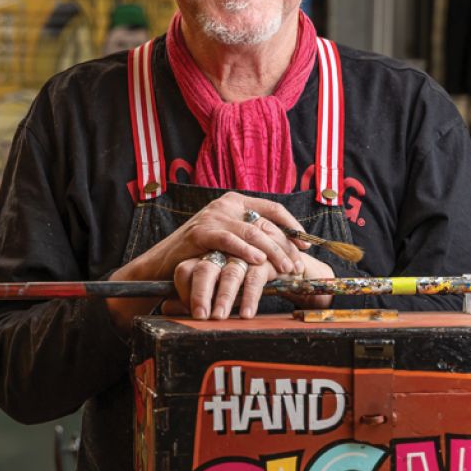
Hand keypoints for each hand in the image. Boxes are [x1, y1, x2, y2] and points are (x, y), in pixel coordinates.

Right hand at [106, 192, 308, 327]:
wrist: (163, 263)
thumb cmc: (200, 254)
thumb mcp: (229, 240)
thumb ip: (250, 237)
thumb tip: (285, 248)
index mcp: (235, 202)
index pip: (273, 208)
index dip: (292, 226)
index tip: (306, 244)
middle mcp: (225, 204)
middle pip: (266, 223)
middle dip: (286, 245)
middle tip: (298, 265)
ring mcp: (213, 216)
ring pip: (252, 231)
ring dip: (272, 251)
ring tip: (285, 268)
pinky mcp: (201, 232)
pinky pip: (229, 239)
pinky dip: (245, 250)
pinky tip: (258, 262)